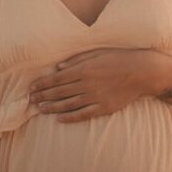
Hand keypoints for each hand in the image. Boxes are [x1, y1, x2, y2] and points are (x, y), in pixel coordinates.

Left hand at [28, 47, 157, 122]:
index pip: (56, 79)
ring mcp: (95, 97)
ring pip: (68, 104)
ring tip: (40, 109)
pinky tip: (59, 119)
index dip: (42, 84)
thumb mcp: (96, 53)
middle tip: (30, 100)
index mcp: (83, 69)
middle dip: (43, 96)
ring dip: (52, 107)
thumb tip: (57, 67)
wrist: (141, 72)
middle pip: (59, 92)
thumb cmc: (118, 58)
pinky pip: (83, 114)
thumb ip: (76, 60)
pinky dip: (70, 117)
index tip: (31, 88)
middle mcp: (86, 84)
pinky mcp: (104, 108)